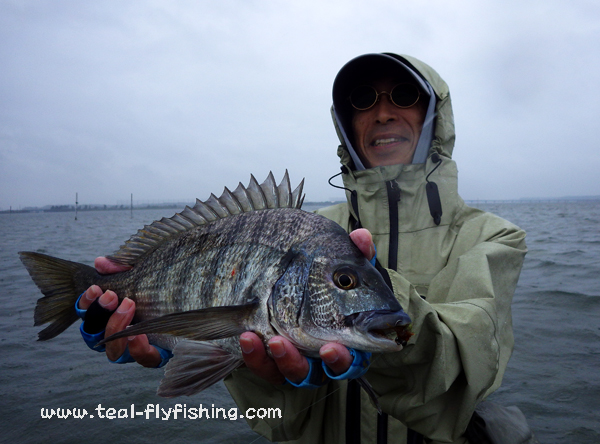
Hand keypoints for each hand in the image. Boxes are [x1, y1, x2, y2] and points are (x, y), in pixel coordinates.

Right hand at [78, 258, 161, 367]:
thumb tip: (101, 262)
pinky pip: (143, 358)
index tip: (95, 288)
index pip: (87, 313)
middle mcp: (116, 335)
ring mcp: (132, 348)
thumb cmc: (159, 287)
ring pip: (114, 351)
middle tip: (111, 295)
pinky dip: (138, 348)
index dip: (86, 303)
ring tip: (128, 306)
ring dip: (116, 328)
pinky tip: (138, 334)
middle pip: (94, 334)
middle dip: (100, 313)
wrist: (193, 303)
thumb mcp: (141, 273)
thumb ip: (121, 268)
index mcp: (108, 316)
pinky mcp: (153, 355)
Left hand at [240, 228, 375, 384]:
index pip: (353, 356)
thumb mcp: (340, 261)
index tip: (331, 348)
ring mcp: (300, 356)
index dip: (343, 358)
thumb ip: (356, 252)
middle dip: (327, 362)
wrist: (290, 276)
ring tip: (275, 342)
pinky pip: (265, 367)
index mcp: (351, 336)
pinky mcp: (272, 359)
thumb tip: (363, 237)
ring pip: (297, 371)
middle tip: (323, 350)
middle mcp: (328, 352)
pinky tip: (247, 338)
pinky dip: (256, 356)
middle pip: (331, 370)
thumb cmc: (323, 274)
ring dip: (287, 360)